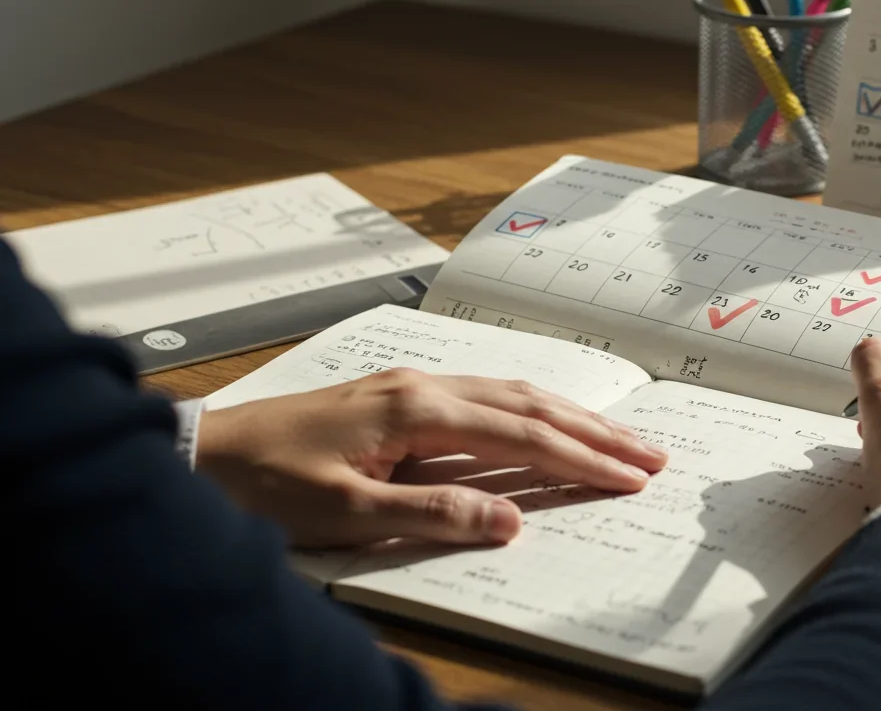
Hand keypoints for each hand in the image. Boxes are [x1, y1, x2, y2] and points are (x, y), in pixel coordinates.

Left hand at [195, 368, 667, 548]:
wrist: (204, 453)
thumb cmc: (266, 484)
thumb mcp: (347, 514)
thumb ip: (432, 514)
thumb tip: (509, 519)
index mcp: (417, 409)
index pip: (522, 435)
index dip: (581, 458)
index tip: (630, 477)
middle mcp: (423, 386)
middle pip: (530, 404)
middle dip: (595, 430)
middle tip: (649, 454)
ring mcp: (411, 386)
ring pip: (511, 394)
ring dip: (569, 416)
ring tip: (616, 437)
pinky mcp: (398, 397)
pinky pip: (484, 398)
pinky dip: (530, 412)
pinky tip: (543, 420)